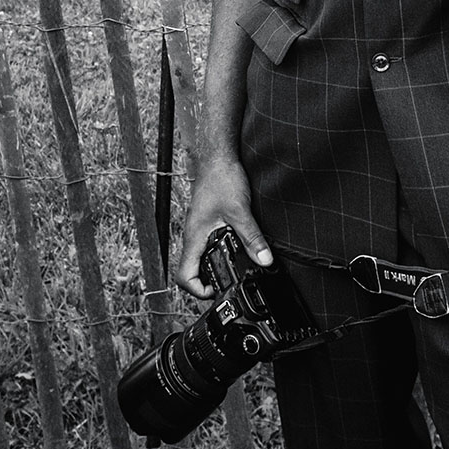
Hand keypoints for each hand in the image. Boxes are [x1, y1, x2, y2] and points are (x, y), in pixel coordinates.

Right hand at [176, 156, 272, 298]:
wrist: (217, 157)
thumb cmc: (220, 179)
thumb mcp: (239, 211)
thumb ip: (252, 237)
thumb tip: (264, 260)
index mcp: (194, 237)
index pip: (184, 276)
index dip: (197, 290)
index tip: (216, 291)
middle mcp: (194, 235)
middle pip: (193, 269)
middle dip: (210, 280)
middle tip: (231, 282)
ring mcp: (200, 228)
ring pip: (202, 256)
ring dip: (217, 264)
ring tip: (237, 266)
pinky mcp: (208, 220)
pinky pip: (210, 242)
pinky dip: (222, 249)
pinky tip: (239, 244)